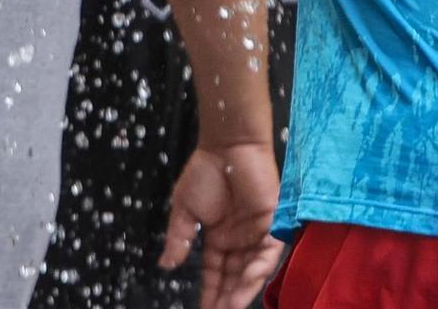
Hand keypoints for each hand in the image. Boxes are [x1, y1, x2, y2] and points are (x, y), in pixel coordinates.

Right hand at [161, 141, 283, 308]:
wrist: (227, 145)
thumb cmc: (204, 172)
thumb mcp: (184, 208)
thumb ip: (179, 239)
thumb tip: (165, 265)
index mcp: (219, 238)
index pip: (215, 272)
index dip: (210, 292)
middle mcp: (239, 241)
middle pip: (234, 277)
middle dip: (226, 297)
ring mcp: (257, 234)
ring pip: (251, 270)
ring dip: (242, 289)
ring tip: (230, 306)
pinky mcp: (273, 225)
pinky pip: (269, 254)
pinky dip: (259, 269)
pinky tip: (247, 283)